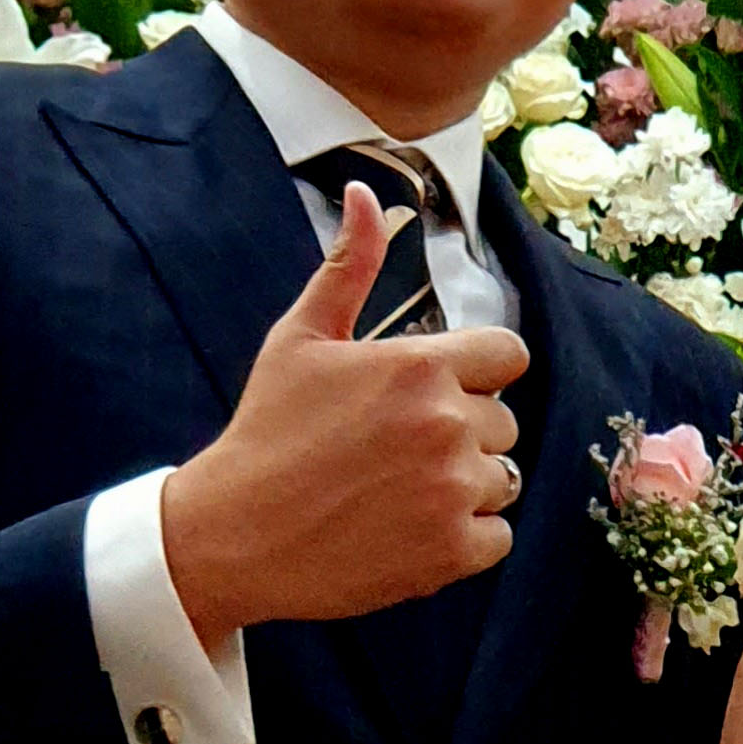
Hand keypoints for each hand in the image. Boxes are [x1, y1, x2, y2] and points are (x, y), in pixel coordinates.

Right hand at [161, 179, 528, 637]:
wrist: (233, 535)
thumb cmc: (266, 431)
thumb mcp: (301, 337)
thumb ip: (349, 267)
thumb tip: (368, 193)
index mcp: (419, 366)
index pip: (508, 355)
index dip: (477, 374)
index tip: (436, 394)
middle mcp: (448, 424)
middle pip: (504, 421)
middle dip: (462, 433)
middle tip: (394, 452)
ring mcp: (454, 490)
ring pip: (503, 478)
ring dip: (465, 486)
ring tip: (400, 491)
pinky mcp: (454, 550)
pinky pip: (497, 536)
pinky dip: (464, 539)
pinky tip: (409, 529)